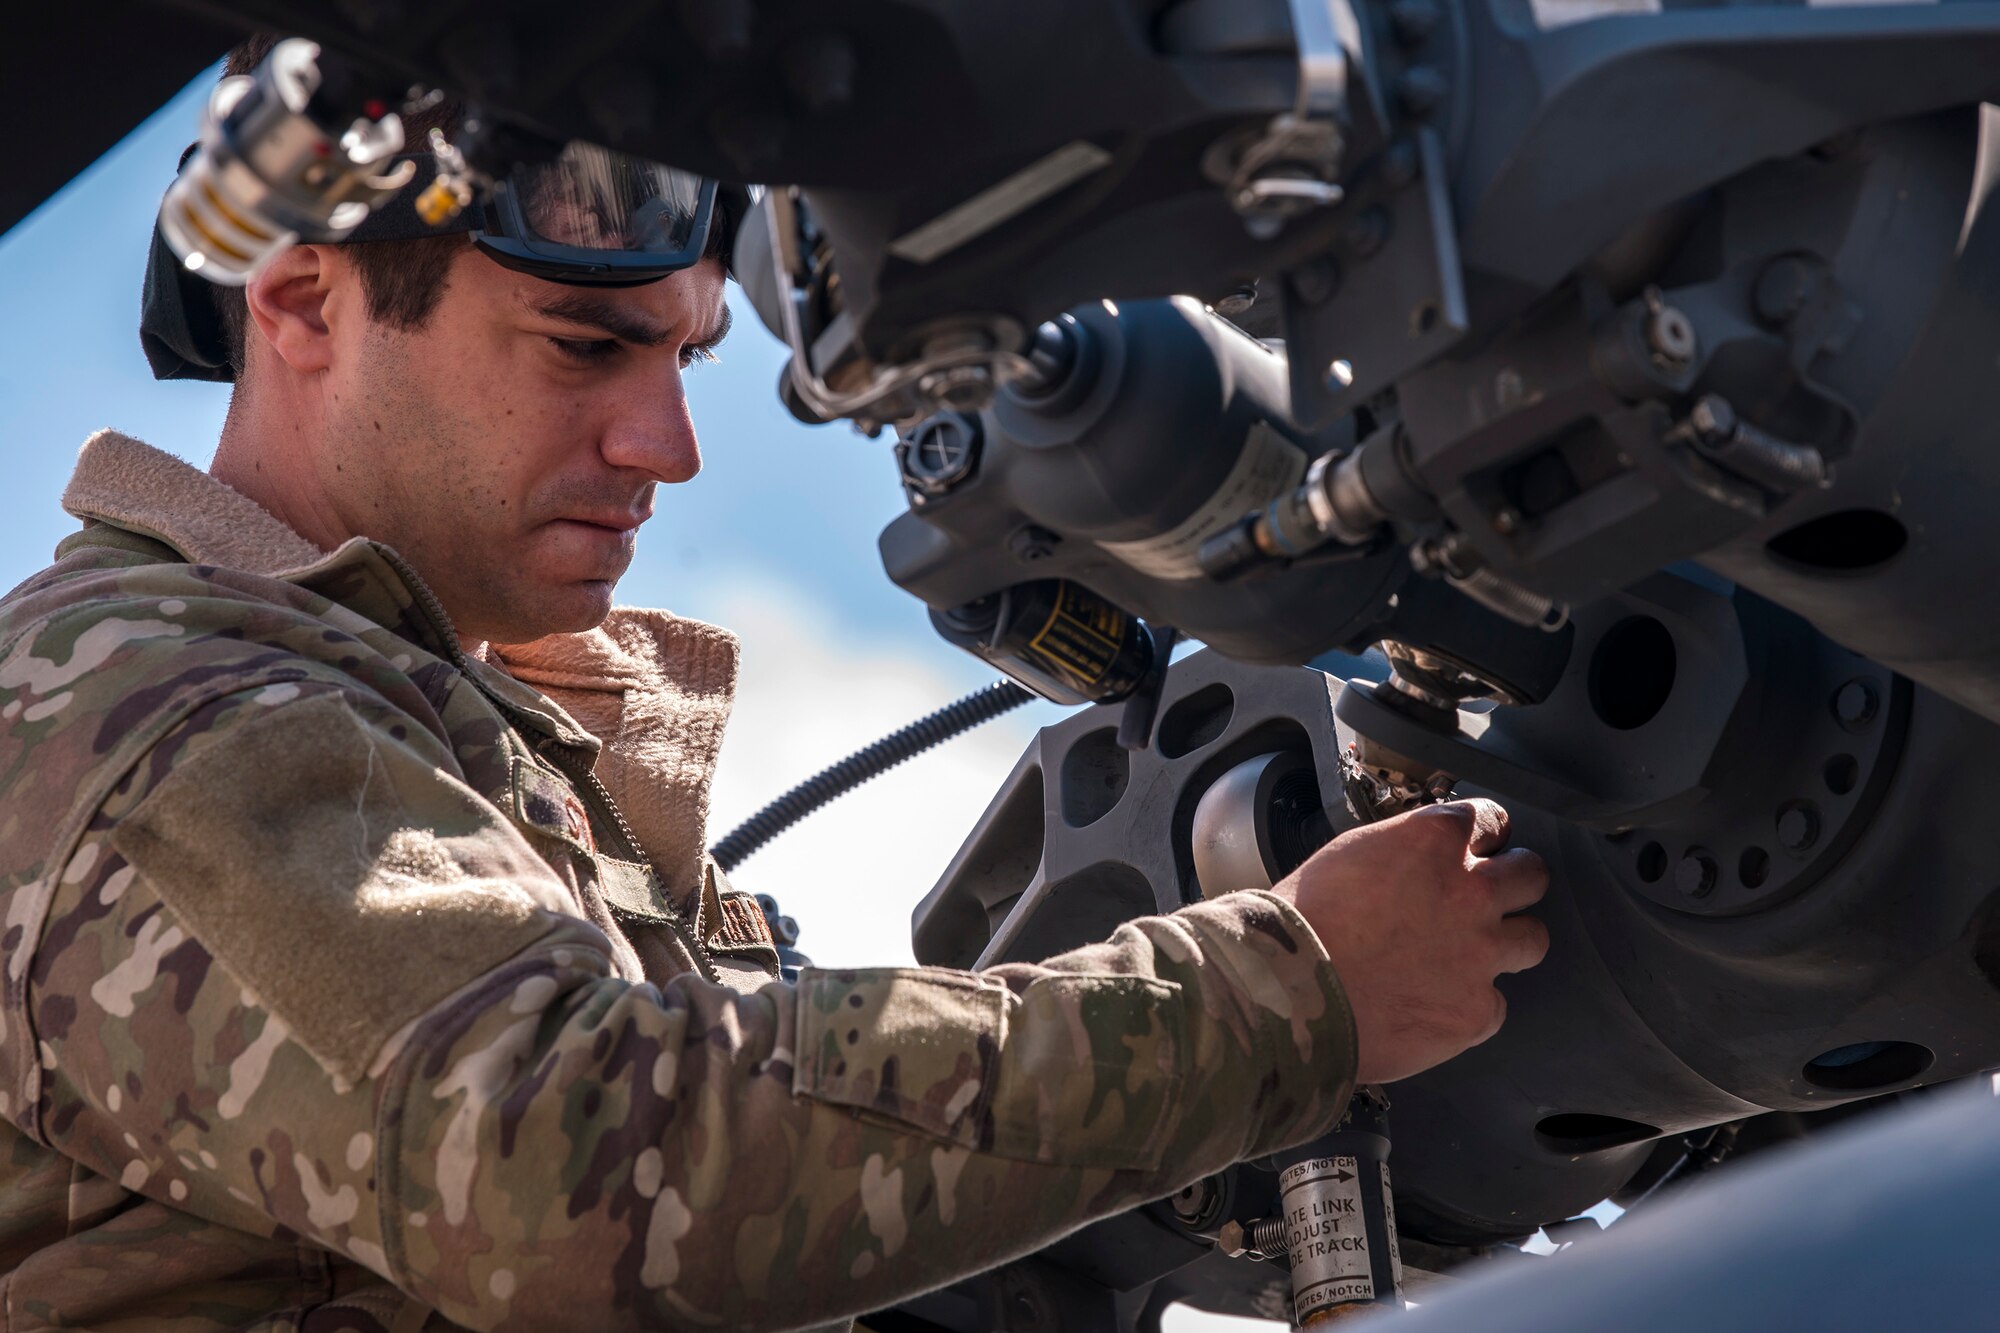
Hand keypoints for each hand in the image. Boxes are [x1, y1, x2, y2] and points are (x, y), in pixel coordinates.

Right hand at [1269, 798, 1548, 1083]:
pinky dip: (1468, 1005)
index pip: (1492, 819)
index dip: (1481, 837)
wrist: (1290, 994)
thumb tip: (1415, 864)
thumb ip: (1400, 852)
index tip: (1472, 851)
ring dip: (1507, 943)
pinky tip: (1434, 1006)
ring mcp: (1481, 954)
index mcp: (1435, 840)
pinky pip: (1493, 1005)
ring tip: (1471, 956)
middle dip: (1513, 883)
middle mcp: (1472, 892)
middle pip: (1531, 875)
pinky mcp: (1477, 1011)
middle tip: (1485, 899)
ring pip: (1533, 939)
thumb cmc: (1301, 923)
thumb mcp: (1349, 856)